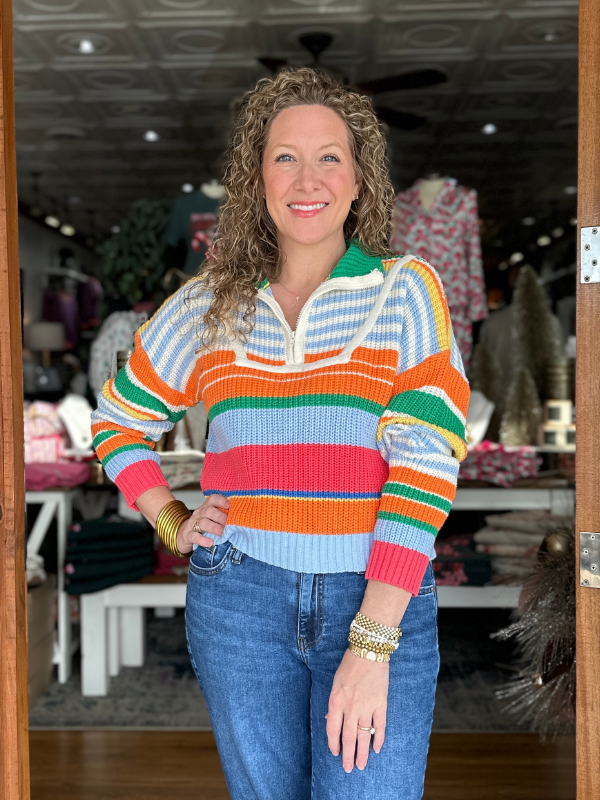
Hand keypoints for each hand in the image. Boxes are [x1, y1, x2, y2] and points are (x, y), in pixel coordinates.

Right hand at [176, 494, 229, 553]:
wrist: (183, 535)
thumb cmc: (203, 526)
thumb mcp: (211, 518)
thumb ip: (223, 516)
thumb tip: (241, 518)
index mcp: (206, 507)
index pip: (213, 499)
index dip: (221, 501)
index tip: (229, 505)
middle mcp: (199, 514)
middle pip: (208, 511)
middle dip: (220, 517)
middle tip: (229, 523)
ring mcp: (192, 524)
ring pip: (202, 523)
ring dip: (213, 527)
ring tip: (222, 533)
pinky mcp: (188, 535)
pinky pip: (194, 536)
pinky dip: (202, 540)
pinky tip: (210, 543)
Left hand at [326, 649, 388, 772]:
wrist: (368, 652)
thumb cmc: (349, 665)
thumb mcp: (335, 683)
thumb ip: (335, 703)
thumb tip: (333, 720)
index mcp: (336, 702)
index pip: (333, 730)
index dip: (333, 744)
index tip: (335, 753)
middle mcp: (351, 708)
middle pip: (349, 738)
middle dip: (348, 755)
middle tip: (348, 768)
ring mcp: (367, 707)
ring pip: (364, 736)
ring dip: (362, 752)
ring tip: (361, 765)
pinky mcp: (381, 704)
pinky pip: (380, 726)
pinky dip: (379, 739)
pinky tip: (377, 748)